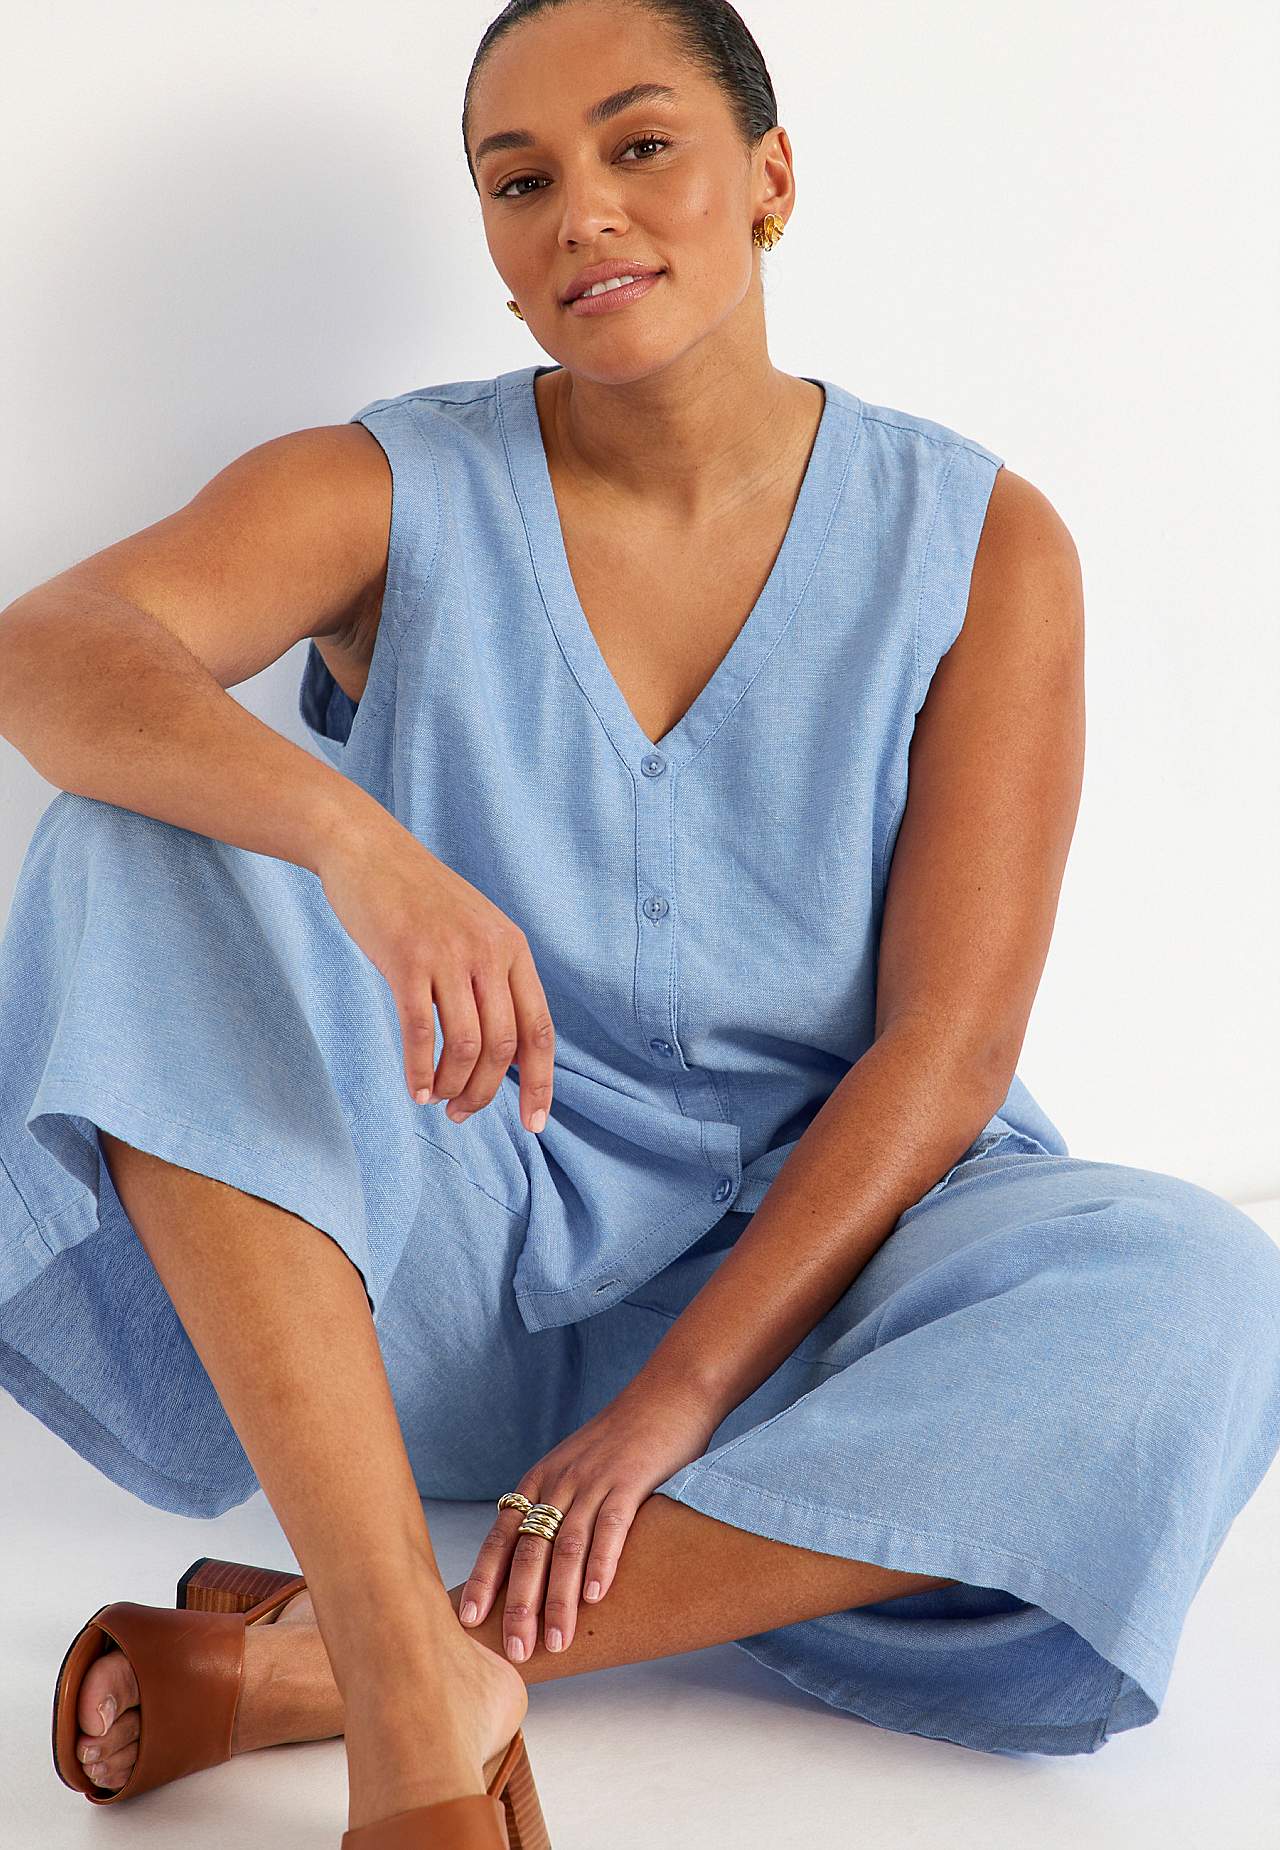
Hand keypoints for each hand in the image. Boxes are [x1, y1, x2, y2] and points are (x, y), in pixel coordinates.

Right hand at [315, 806, 553, 1132]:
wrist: (367, 850)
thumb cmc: (418, 898)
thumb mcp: (474, 929)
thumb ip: (494, 977)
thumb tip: (505, 1048)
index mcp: (513, 949)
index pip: (539, 1030)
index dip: (540, 1083)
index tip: (533, 1123)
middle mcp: (489, 953)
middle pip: (503, 1047)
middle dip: (487, 1093)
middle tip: (463, 1114)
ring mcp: (448, 955)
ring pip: (466, 1046)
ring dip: (453, 1087)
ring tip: (438, 1102)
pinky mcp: (406, 959)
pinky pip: (420, 1032)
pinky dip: (420, 1071)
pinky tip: (416, 1090)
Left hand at [457, 1380, 719, 1661]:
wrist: (667, 1394)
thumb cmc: (623, 1439)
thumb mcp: (576, 1466)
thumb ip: (558, 1504)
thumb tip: (541, 1561)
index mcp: (540, 1480)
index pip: (501, 1536)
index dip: (485, 1579)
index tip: (469, 1620)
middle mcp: (560, 1481)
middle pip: (530, 1550)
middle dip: (520, 1605)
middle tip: (515, 1651)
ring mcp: (594, 1480)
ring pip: (567, 1548)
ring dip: (559, 1599)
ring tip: (556, 1641)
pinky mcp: (631, 1481)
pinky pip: (611, 1527)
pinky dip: (601, 1563)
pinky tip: (596, 1596)